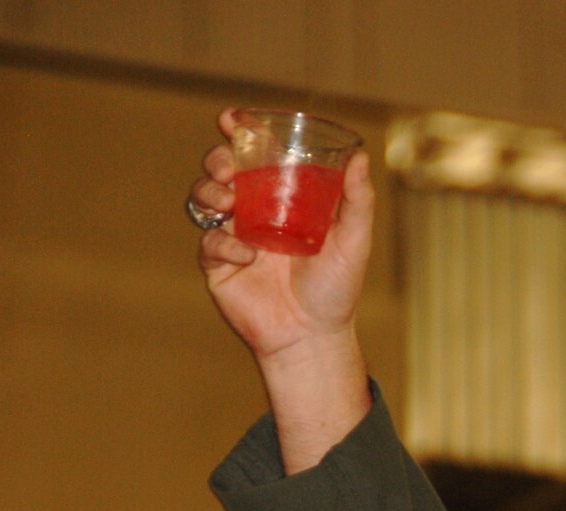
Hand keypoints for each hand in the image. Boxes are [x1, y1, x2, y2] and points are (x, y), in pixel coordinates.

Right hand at [191, 109, 372, 472]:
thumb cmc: (337, 289)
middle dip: (217, 159)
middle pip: (221, 170)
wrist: (313, 337)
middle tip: (229, 167)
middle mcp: (254, 211)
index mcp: (282, 198)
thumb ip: (359, 201)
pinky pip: (210, 241)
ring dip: (211, 191)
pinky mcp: (218, 265)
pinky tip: (248, 254)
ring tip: (230, 201)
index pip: (256, 156)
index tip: (232, 118)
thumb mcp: (354, 242)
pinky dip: (224, 242)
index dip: (240, 133)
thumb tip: (361, 157)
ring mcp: (233, 236)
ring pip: (204, 197)